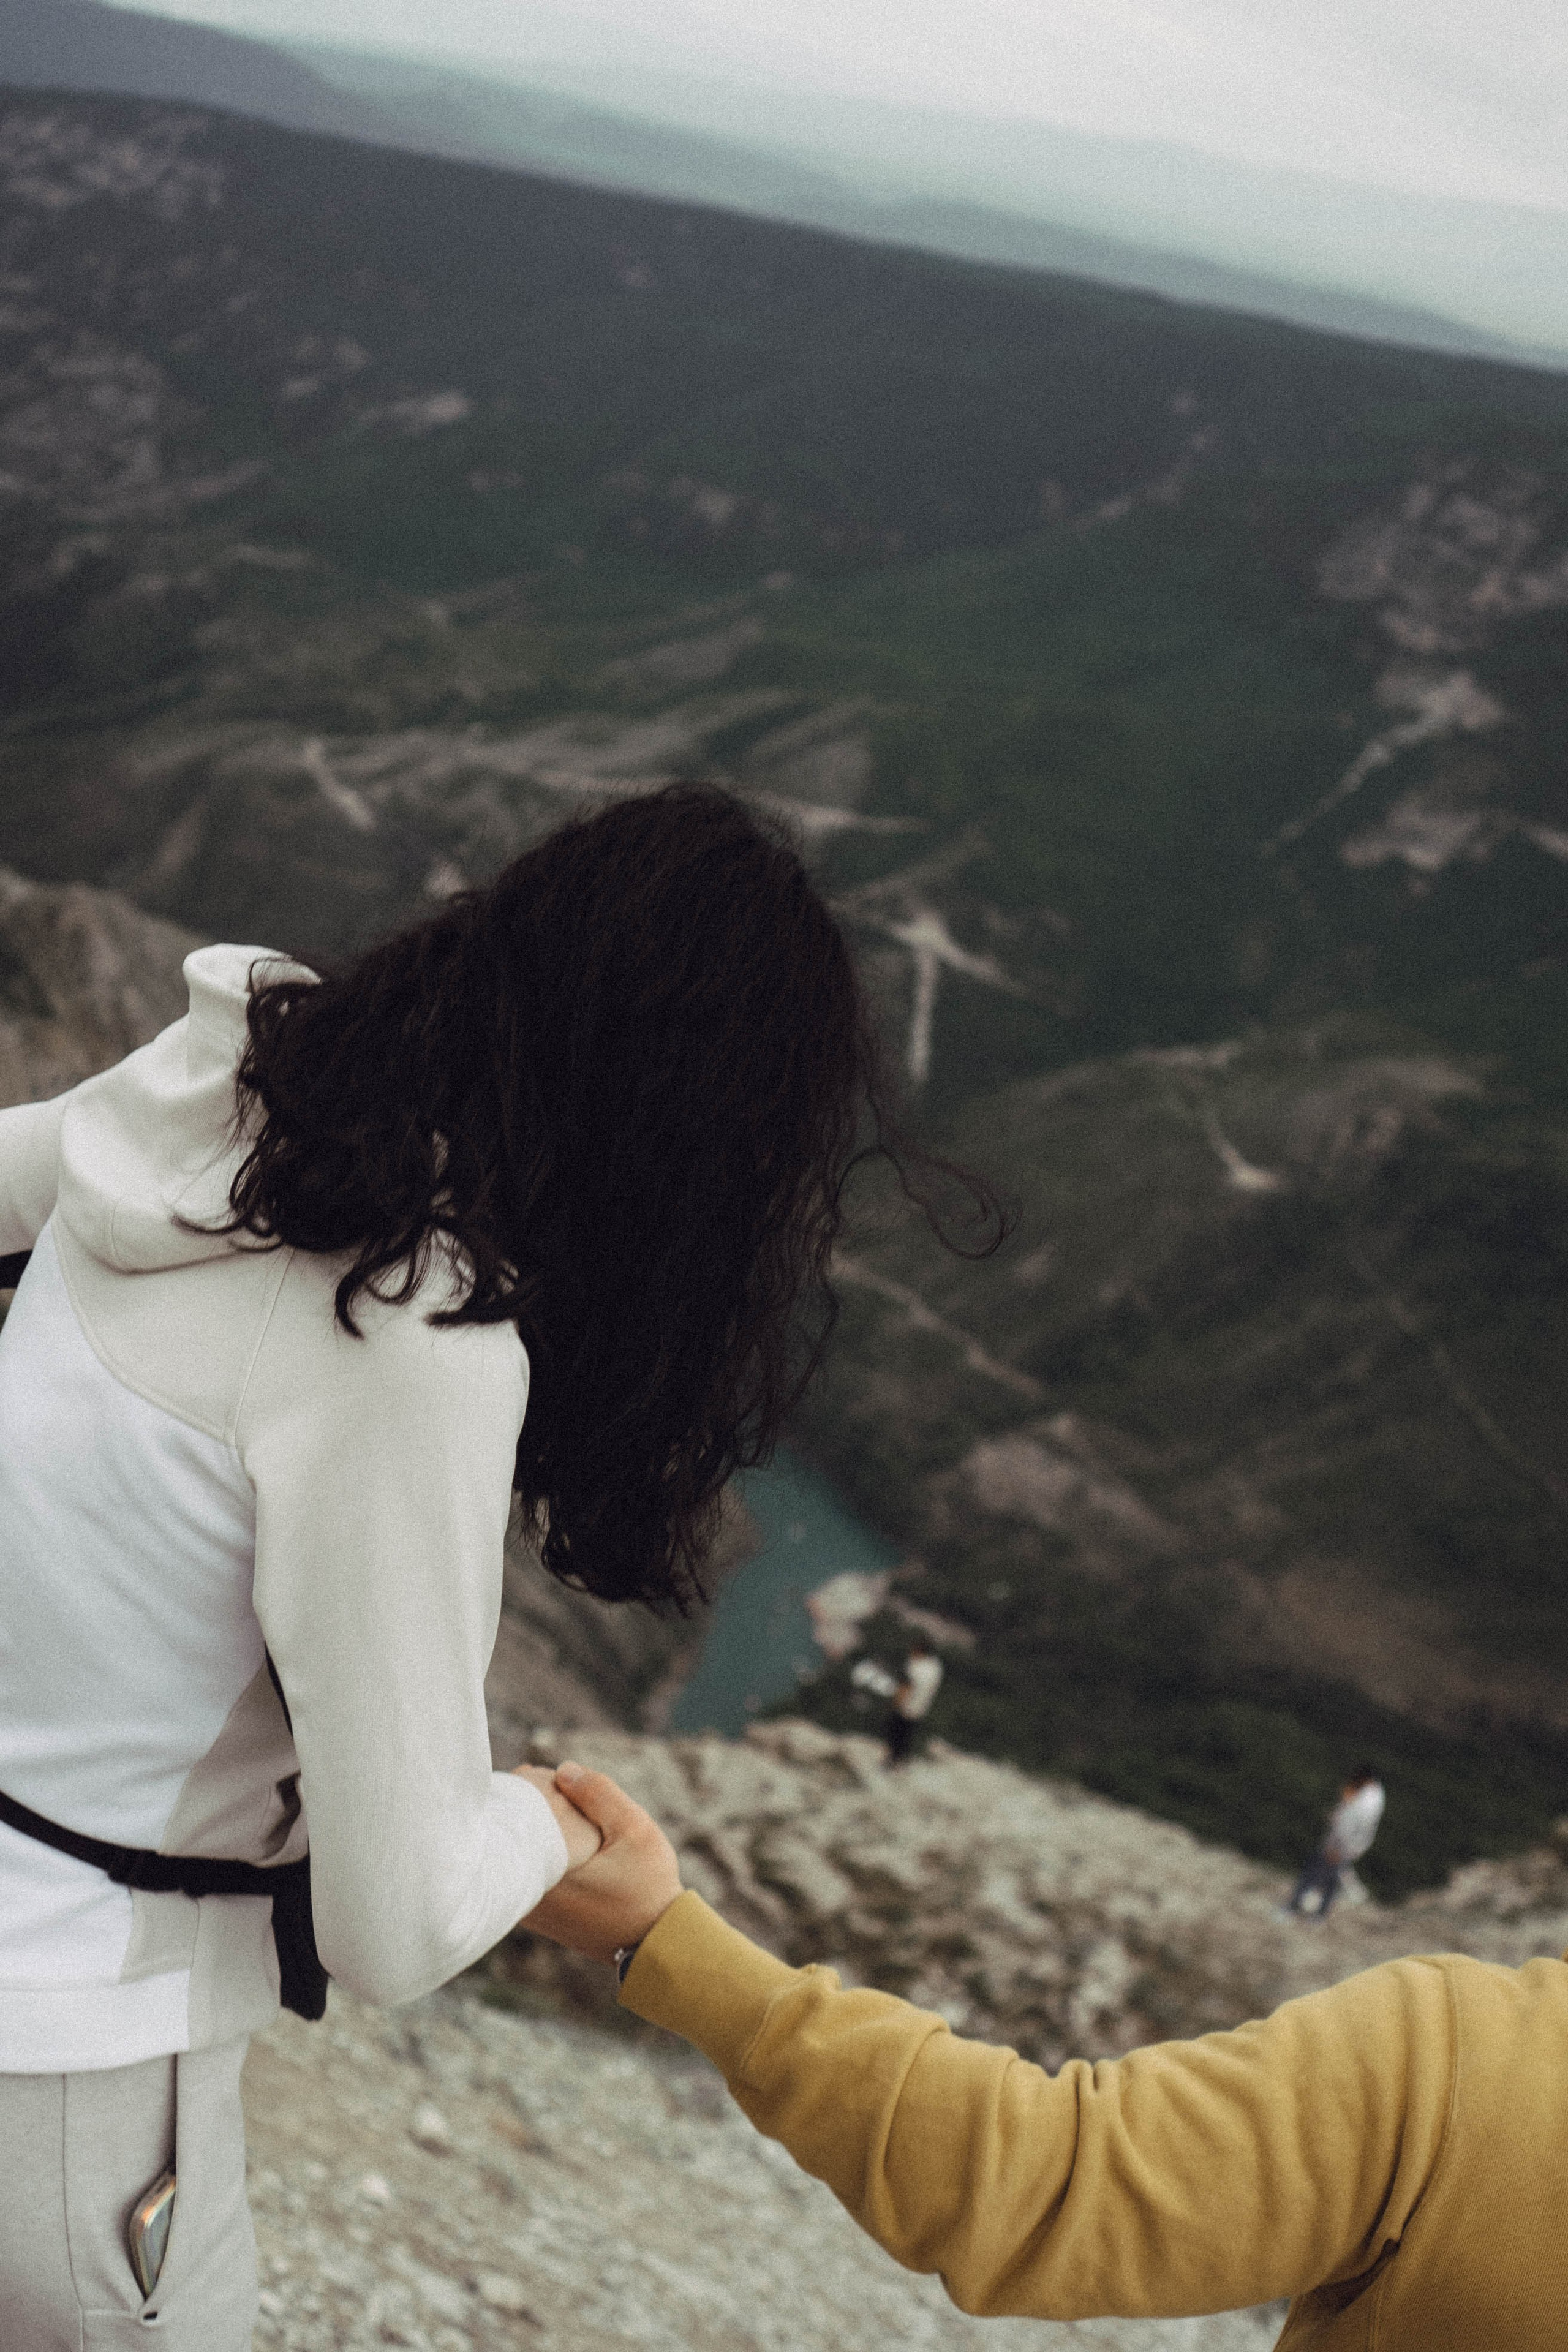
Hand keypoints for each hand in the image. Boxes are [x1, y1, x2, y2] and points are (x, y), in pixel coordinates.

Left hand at [515, 1761, 682, 1964]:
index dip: (534, 1786)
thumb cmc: (646, 1886)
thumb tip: (562, 1769)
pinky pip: (526, 1867)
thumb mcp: (634, 1830)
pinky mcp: (536, 1911)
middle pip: (509, 1829)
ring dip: (535, 1826)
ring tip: (560, 1813)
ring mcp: (527, 1906)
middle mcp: (525, 1893)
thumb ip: (599, 1794)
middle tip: (555, 1789)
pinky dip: (539, 1848)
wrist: (653, 1940)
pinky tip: (563, 1838)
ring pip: (516, 1848)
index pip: (516, 1810)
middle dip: (531, 1804)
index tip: (552, 1779)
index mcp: (544, 1870)